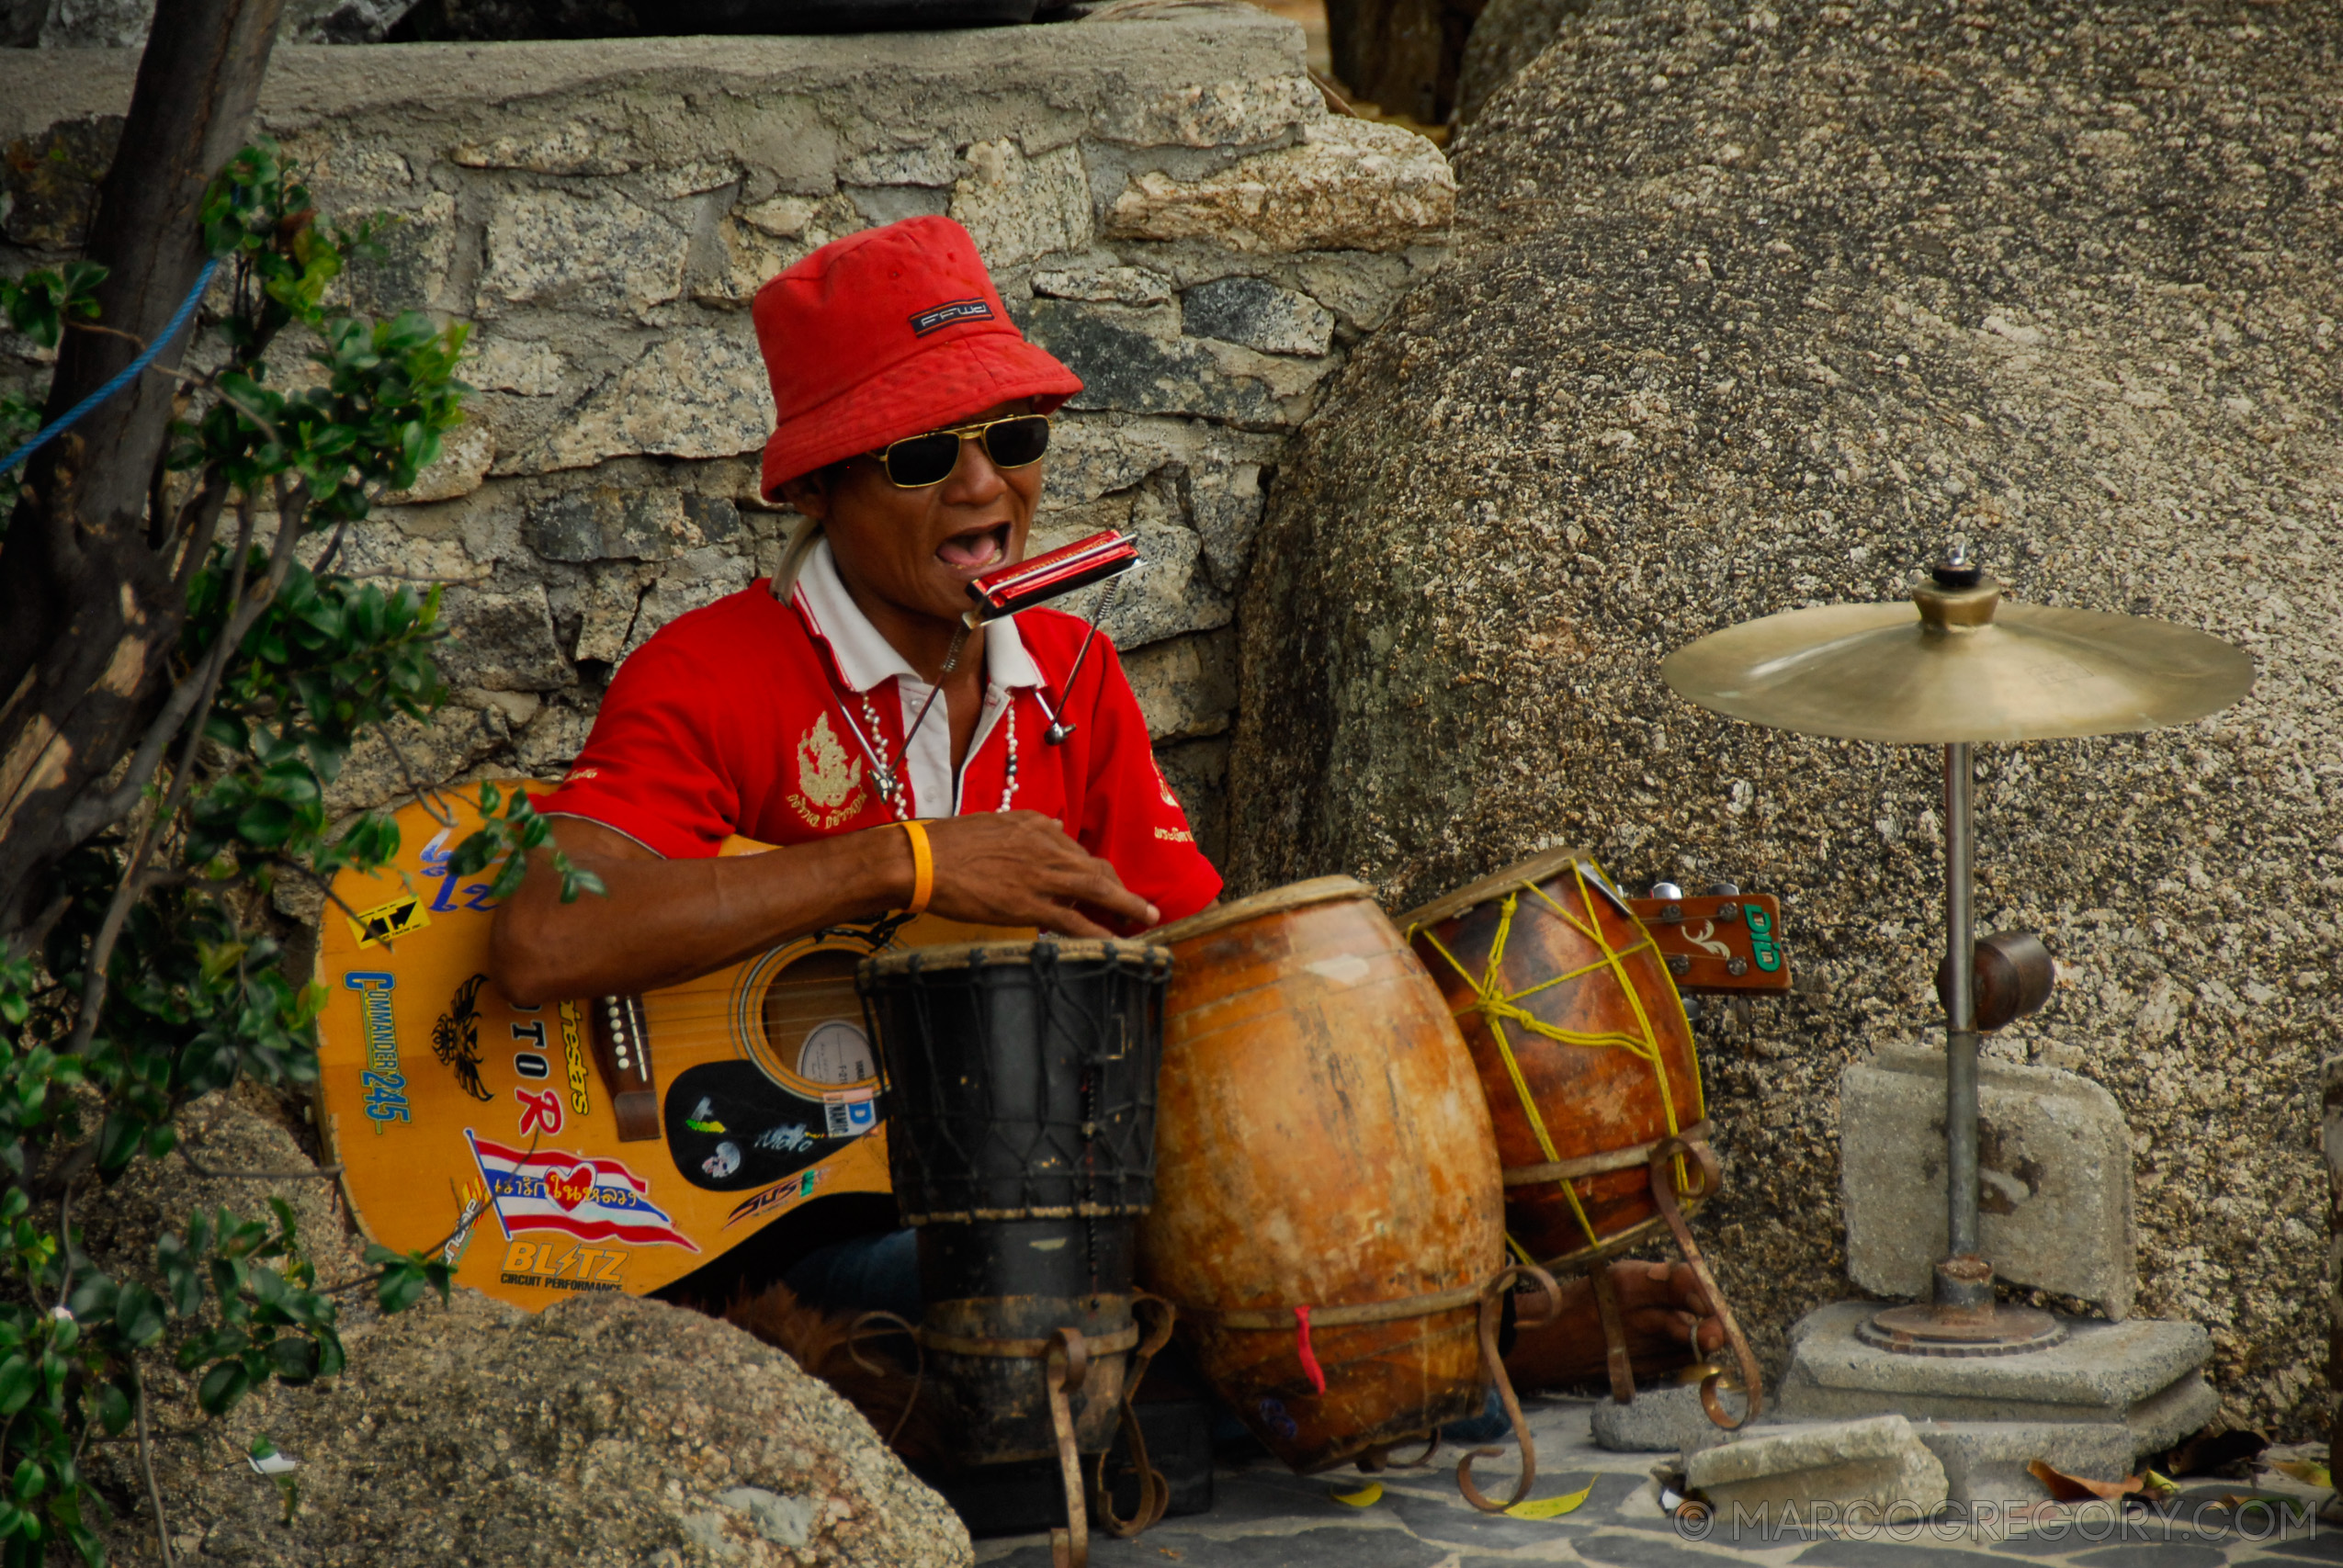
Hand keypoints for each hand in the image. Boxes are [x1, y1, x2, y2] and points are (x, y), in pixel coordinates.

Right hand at [917, 812, 1157, 936]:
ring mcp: (1041, 877)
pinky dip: (1099, 932)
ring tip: (1146, 921)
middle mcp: (1047, 847)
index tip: (1108, 885)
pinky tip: (1115, 942)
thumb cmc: (949, 843)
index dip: (1097, 873)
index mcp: (1037, 827)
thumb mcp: (995, 823)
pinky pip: (1074, 920)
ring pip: (1097, 891)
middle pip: (1098, 870)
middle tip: (1140, 908)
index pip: (1078, 852)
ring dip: (1126, 908)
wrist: (924, 859)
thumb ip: (1027, 828)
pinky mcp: (1030, 905)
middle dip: (1122, 890)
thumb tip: (1054, 827)